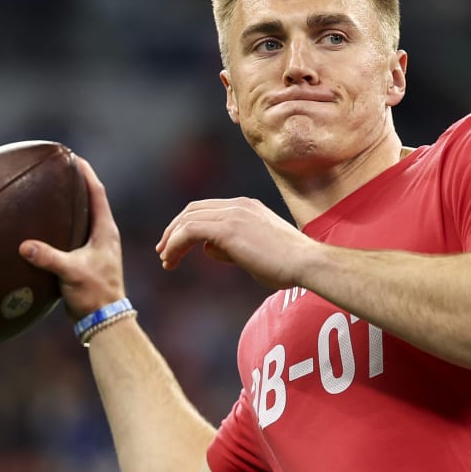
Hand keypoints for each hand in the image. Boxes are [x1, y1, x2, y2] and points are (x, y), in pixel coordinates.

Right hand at [17, 156, 126, 318]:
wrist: (103, 321)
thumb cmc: (94, 295)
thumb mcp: (71, 273)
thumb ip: (48, 258)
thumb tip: (24, 246)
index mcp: (105, 232)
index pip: (97, 192)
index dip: (86, 173)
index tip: (73, 157)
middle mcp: (102, 236)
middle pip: (90, 201)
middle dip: (75, 184)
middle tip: (57, 169)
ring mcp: (95, 249)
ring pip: (81, 219)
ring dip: (68, 206)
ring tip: (48, 193)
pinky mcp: (85, 261)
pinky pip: (71, 236)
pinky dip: (59, 227)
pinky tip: (42, 228)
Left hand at [155, 197, 320, 289]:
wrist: (307, 263)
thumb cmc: (289, 266)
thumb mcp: (255, 254)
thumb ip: (232, 249)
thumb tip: (209, 249)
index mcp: (247, 207)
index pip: (208, 209)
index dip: (187, 226)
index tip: (177, 247)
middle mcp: (238, 205)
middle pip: (193, 210)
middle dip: (174, 230)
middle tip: (163, 252)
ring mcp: (234, 214)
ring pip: (188, 219)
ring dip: (171, 239)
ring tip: (166, 260)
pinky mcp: (228, 229)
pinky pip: (190, 231)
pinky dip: (175, 244)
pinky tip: (171, 259)